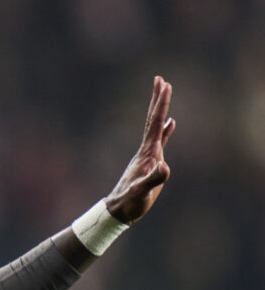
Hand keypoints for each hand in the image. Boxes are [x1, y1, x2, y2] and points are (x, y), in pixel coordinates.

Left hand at [105, 76, 175, 224]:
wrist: (118, 210)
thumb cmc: (130, 202)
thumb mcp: (142, 192)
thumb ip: (153, 179)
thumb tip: (165, 166)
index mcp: (147, 153)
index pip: (155, 123)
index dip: (161, 105)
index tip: (166, 85)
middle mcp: (146, 150)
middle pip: (152, 119)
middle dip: (157, 99)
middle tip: (160, 79)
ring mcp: (148, 155)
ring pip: (155, 127)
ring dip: (161, 110)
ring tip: (164, 94)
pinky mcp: (150, 163)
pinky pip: (160, 141)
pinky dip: (166, 130)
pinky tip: (171, 124)